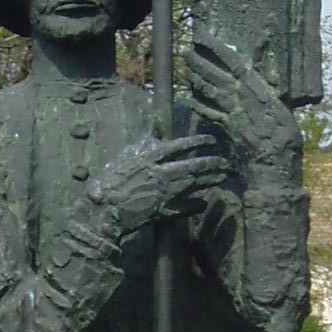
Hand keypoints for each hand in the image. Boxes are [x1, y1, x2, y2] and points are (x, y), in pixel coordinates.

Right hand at [86, 133, 232, 239]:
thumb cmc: (111, 179)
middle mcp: (163, 173)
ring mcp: (165, 193)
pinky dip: (196, 205)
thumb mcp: (127, 154)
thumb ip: (145, 139)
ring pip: (194, 185)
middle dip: (212, 163)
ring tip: (222, 177)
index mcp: (152, 158)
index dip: (199, 142)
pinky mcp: (164, 211)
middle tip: (225, 162)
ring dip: (210, 180)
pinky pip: (186, 208)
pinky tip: (203, 203)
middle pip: (194, 166)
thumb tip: (155, 120)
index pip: (181, 146)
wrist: (105, 208)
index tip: (212, 141)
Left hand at [185, 34, 300, 167]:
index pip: (229, 58)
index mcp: (252, 82)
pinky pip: (207, 111)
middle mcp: (238, 93)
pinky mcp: (225, 125)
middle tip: (186, 52)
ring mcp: (229, 109)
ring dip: (194, 78)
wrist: (276, 154)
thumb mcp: (279, 91)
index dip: (213, 46)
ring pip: (206, 89)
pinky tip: (192, 97)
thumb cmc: (284, 122)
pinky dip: (198, 102)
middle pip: (211, 72)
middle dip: (197, 60)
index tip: (201, 37)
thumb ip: (267, 66)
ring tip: (186, 69)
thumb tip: (264, 42)